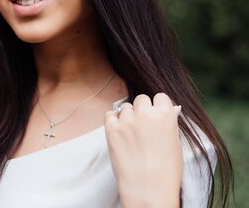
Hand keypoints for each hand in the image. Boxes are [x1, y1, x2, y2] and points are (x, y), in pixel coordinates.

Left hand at [104, 93, 182, 207]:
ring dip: (128, 116)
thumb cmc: (167, 171)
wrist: (148, 189)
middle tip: (143, 124)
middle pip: (141, 99)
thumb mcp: (175, 143)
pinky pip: (109, 115)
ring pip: (125, 107)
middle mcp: (145, 113)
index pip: (160, 97)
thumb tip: (165, 112)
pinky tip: (119, 131)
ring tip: (131, 134)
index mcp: (165, 115)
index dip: (158, 106)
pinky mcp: (111, 129)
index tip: (156, 113)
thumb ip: (168, 124)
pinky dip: (113, 121)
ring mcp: (127, 120)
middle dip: (142, 109)